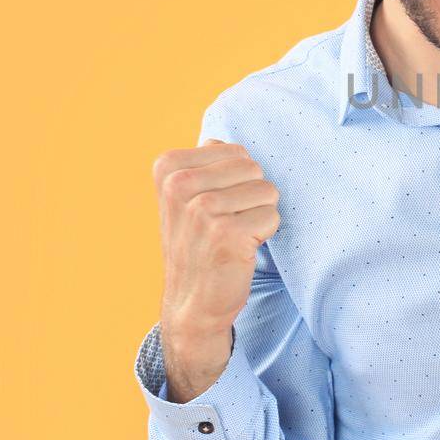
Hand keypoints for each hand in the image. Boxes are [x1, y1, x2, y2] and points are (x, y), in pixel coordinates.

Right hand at [151, 137, 279, 344]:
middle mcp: (179, 185)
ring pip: (267, 191)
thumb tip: (216, 137)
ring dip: (258, 216)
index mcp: (168, 167)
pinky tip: (240, 249)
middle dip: (251, 196)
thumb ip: (202, 164)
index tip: (213, 206)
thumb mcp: (185, 197)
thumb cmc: (196, 243)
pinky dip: (264, 235)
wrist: (190, 302)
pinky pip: (272, 217)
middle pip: (254, 168)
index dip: (237, 180)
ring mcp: (201, 210)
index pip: (236, 152)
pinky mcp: (225, 235)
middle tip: (226, 223)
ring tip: (233, 236)